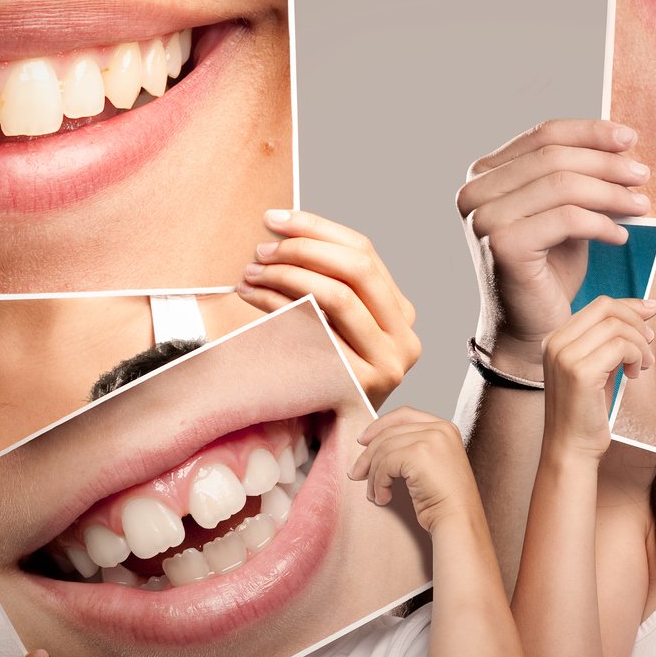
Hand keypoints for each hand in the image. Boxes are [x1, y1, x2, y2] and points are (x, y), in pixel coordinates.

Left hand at [237, 210, 419, 406]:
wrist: (323, 438)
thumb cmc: (320, 373)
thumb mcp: (336, 325)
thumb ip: (329, 283)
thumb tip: (285, 228)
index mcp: (402, 313)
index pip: (365, 251)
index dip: (317, 227)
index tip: (275, 218)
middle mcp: (404, 337)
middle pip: (357, 267)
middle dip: (303, 248)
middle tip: (261, 248)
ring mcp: (387, 363)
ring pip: (337, 295)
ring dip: (286, 275)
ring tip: (250, 272)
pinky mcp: (359, 383)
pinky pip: (316, 328)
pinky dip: (279, 305)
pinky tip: (253, 297)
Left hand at [349, 408, 483, 535]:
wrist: (458, 520)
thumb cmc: (445, 502)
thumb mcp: (430, 466)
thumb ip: (410, 449)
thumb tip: (371, 448)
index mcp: (445, 428)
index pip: (404, 414)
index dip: (379, 425)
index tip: (363, 441)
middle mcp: (439, 429)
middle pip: (389, 433)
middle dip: (368, 456)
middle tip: (356, 474)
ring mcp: (430, 439)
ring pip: (384, 449)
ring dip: (373, 475)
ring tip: (375, 494)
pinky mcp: (419, 454)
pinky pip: (385, 464)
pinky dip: (378, 483)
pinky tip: (383, 498)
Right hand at [456, 120, 651, 380]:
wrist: (529, 330)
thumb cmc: (548, 270)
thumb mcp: (564, 211)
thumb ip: (579, 177)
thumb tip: (621, 144)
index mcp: (483, 174)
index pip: (543, 135)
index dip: (590, 132)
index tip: (629, 138)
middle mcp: (474, 191)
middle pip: (554, 157)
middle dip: (606, 163)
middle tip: (642, 175)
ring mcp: (484, 217)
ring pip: (563, 185)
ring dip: (610, 193)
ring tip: (640, 206)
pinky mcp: (502, 244)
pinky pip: (566, 219)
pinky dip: (601, 223)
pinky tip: (619, 236)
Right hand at [541, 297, 654, 463]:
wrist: (570, 448)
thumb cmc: (586, 412)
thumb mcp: (597, 367)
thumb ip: (611, 340)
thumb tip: (645, 310)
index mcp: (556, 339)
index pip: (598, 306)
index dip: (629, 306)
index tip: (652, 310)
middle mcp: (555, 343)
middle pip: (606, 308)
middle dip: (636, 321)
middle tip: (649, 343)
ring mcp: (565, 356)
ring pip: (616, 327)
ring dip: (639, 344)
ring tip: (642, 366)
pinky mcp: (579, 372)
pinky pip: (620, 347)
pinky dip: (636, 356)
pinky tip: (634, 374)